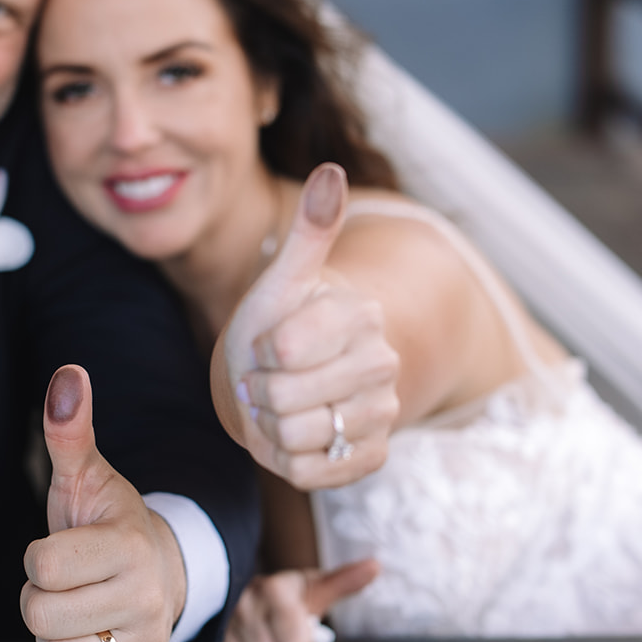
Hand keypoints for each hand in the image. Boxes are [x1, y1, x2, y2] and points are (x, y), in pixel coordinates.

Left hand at [21, 365, 187, 641]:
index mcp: (129, 545)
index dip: (39, 558)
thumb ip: (69, 428)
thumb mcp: (86, 476)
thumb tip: (68, 372)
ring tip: (80, 608)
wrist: (165, 571)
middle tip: (68, 581)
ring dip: (53, 634)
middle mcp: (146, 597)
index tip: (63, 549)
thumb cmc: (109, 523)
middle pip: (40, 616)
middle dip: (40, 597)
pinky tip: (91, 636)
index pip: (43, 567)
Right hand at [209, 560, 379, 641]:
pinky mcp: (202, 633)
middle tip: (271, 634)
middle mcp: (246, 600)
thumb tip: (377, 565)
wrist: (231, 583)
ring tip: (252, 637)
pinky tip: (234, 641)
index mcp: (276, 589)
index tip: (295, 631)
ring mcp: (220, 618)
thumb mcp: (311, 588)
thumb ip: (342, 582)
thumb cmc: (282, 596)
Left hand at [218, 164, 399, 489]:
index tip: (268, 343)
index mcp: (359, 314)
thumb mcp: (282, 279)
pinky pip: (309, 472)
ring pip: (295, 437)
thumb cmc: (280, 320)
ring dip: (269, 427)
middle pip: (285, 398)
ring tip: (278, 407)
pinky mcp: (373, 456)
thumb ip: (311, 230)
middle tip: (265, 380)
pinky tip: (291, 436)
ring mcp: (381, 412)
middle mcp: (382, 363)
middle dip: (259, 393)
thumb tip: (330, 168)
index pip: (284, 349)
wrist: (292, 376)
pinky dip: (285, 459)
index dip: (259, 351)